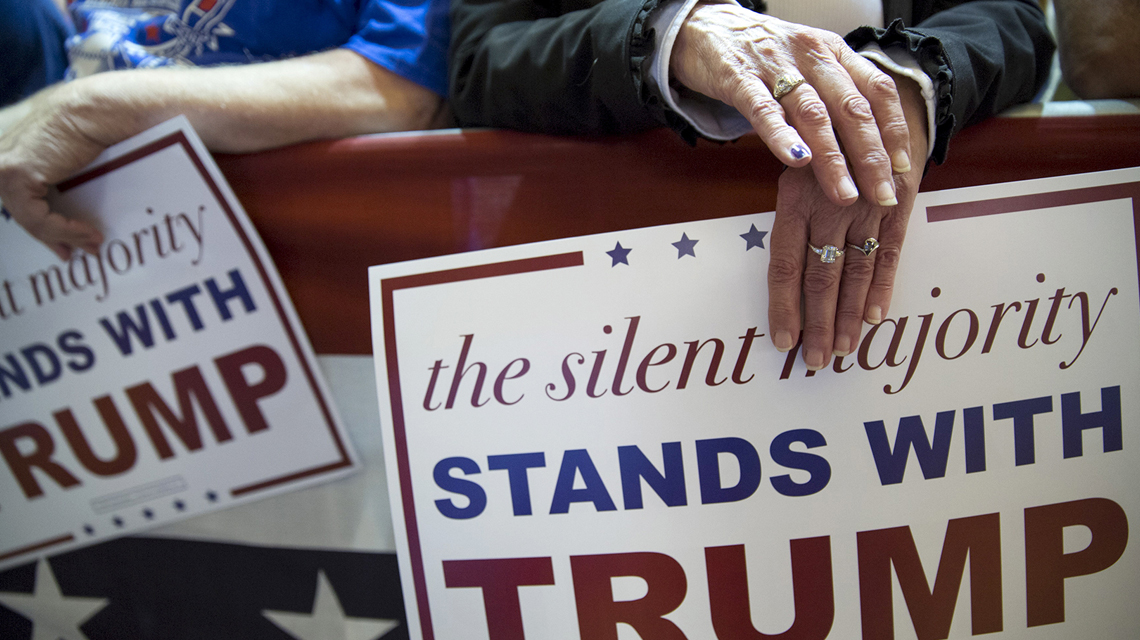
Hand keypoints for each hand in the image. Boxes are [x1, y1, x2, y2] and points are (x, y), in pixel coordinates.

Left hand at [0, 84, 105, 260]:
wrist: (97, 111)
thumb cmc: (96, 127)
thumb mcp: (73, 157)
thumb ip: (61, 177)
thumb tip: (71, 205)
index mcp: (16, 154)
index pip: (22, 202)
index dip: (44, 228)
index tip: (64, 247)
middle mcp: (3, 160)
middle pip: (23, 213)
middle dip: (52, 237)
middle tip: (78, 251)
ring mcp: (4, 167)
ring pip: (28, 219)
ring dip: (64, 236)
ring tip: (94, 242)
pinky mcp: (15, 173)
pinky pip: (36, 217)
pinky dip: (63, 230)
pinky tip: (87, 232)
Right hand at [671, 3, 911, 207]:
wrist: (708, 27)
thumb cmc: (763, 54)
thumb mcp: (809, 62)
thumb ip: (836, 93)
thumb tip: (870, 144)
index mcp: (834, 51)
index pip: (877, 90)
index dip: (894, 130)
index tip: (903, 168)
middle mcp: (811, 55)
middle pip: (852, 108)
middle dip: (871, 156)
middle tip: (882, 195)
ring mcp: (775, 66)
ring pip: (813, 115)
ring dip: (833, 159)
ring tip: (844, 194)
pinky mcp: (739, 79)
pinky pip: (765, 111)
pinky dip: (783, 138)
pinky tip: (797, 162)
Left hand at [766, 68, 927, 368]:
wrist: (882, 101)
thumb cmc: (826, 146)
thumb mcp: (796, 173)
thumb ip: (790, 220)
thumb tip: (781, 276)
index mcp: (794, 200)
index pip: (784, 265)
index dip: (784, 306)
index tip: (783, 342)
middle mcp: (829, 207)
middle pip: (820, 277)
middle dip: (817, 324)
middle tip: (813, 362)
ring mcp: (866, 209)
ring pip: (854, 272)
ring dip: (848, 316)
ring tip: (842, 351)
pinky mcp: (899, 207)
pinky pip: (890, 254)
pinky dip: (883, 287)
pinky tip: (875, 318)